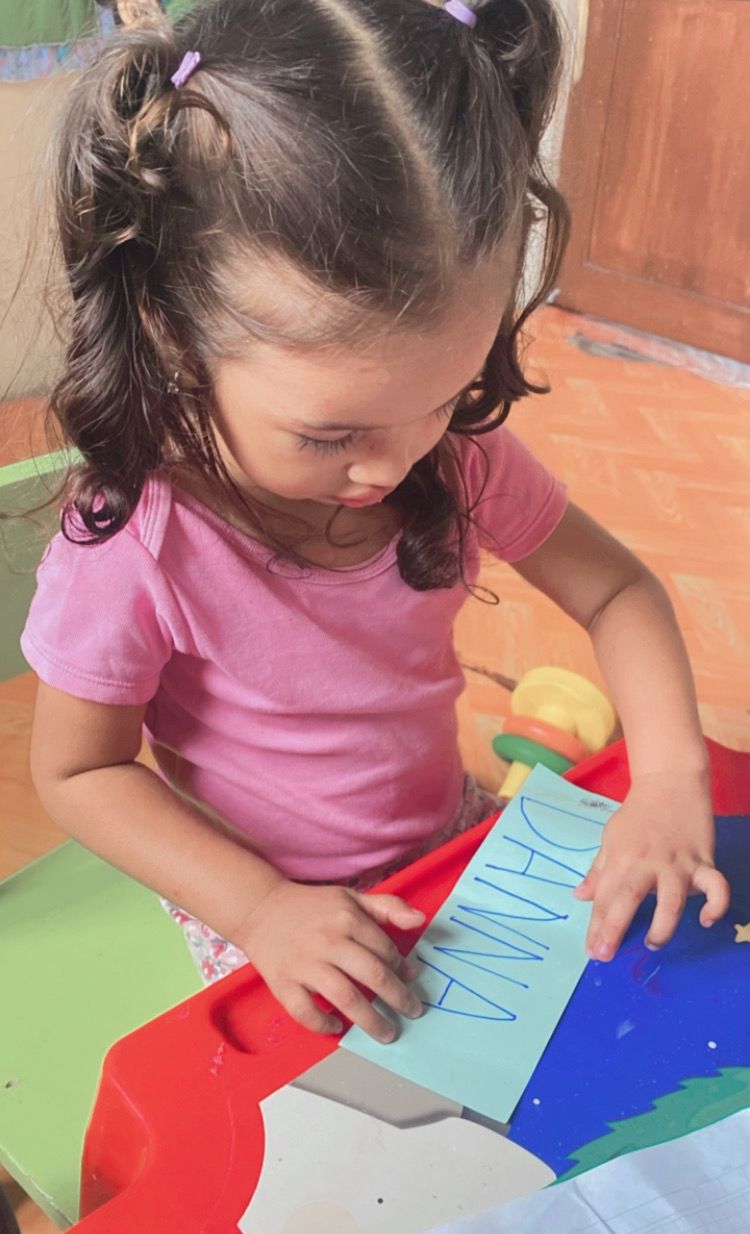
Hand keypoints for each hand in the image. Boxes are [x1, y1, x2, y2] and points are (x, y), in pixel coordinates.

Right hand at [238, 880, 424, 1040]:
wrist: (260, 909)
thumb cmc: (311, 907)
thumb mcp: (351, 898)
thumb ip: (388, 907)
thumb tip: (420, 920)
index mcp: (347, 918)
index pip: (385, 949)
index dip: (402, 967)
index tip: (411, 979)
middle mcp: (327, 941)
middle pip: (372, 976)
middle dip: (398, 999)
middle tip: (413, 1012)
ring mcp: (304, 965)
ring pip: (345, 998)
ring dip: (371, 1020)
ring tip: (387, 1033)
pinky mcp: (283, 983)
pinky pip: (305, 1012)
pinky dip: (323, 1024)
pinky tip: (338, 1027)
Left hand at [574, 770, 729, 961]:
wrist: (670, 781)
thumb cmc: (638, 813)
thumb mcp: (611, 837)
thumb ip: (598, 870)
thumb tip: (580, 896)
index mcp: (621, 857)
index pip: (605, 897)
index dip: (597, 926)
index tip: (593, 952)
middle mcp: (647, 862)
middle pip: (628, 899)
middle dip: (614, 929)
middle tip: (606, 955)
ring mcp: (677, 862)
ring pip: (670, 901)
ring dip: (661, 927)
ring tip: (652, 943)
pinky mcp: (703, 860)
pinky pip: (715, 887)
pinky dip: (714, 906)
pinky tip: (705, 920)